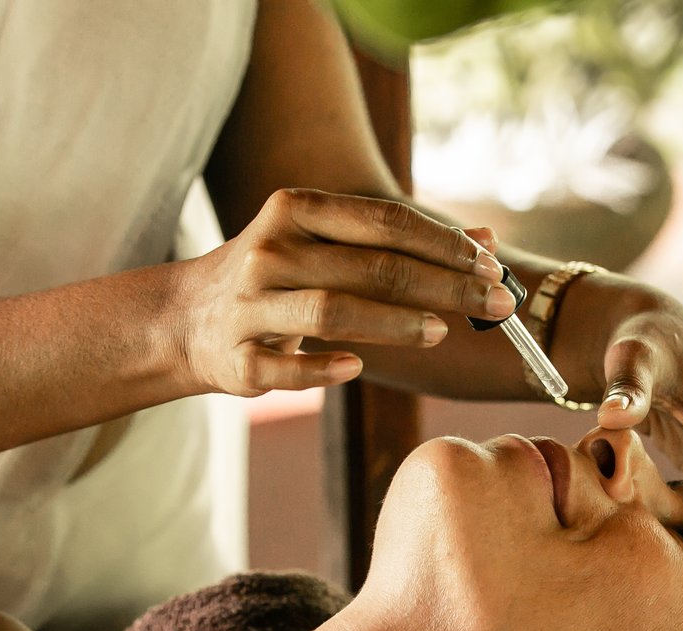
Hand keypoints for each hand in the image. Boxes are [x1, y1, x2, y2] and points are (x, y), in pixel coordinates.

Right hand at [175, 189, 513, 394]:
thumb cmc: (280, 277)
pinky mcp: (235, 360)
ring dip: (395, 324)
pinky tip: (358, 369)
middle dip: (443, 286)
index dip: (444, 244)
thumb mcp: (330, 245)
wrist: (186, 320)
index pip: (384, 221)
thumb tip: (487, 241)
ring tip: (443, 332)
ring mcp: (249, 306)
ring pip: (332, 312)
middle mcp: (269, 251)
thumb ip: (402, 242)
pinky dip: (322, 369)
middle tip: (496, 304)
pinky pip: (285, 369)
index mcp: (295, 210)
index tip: (492, 266)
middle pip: (371, 267)